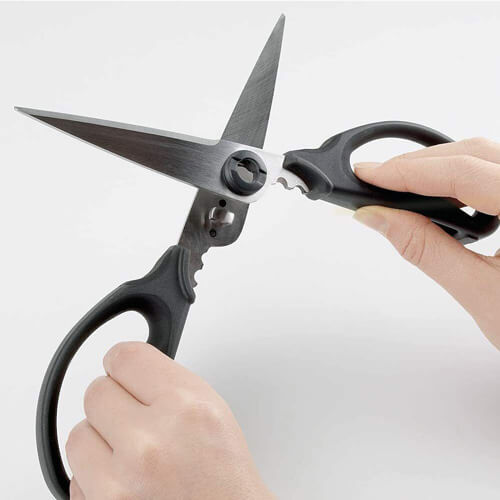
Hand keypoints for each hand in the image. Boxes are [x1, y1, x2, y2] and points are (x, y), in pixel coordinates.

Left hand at [66, 341, 273, 499]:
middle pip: (95, 392)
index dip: (122, 362)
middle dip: (114, 403)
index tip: (123, 369)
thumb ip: (168, 384)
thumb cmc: (224, 480)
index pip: (125, 357)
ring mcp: (119, 485)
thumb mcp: (213, 412)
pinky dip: (95, 478)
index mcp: (185, 408)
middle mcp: (150, 443)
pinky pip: (76, 478)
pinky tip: (127, 482)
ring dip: (100, 442)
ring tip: (132, 455)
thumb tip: (127, 370)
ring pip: (78, 435)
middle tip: (136, 418)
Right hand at [353, 137, 499, 349]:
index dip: (409, 171)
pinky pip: (494, 172)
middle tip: (376, 180)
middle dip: (419, 165)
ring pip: (486, 157)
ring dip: (438, 168)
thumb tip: (379, 218)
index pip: (465, 173)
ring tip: (398, 188)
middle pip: (475, 153)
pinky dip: (460, 178)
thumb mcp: (481, 293)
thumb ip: (425, 250)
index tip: (369, 175)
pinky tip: (435, 193)